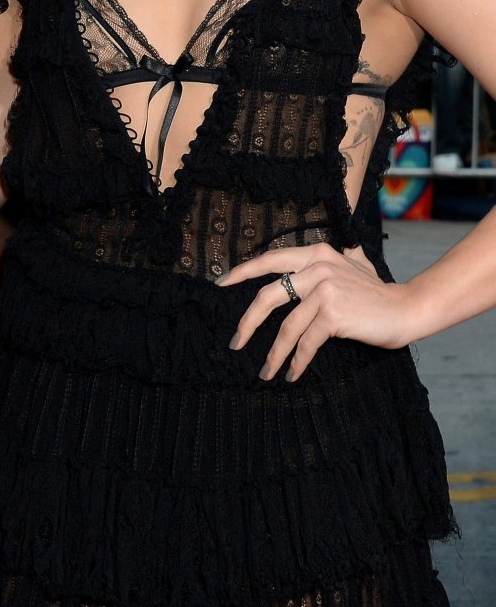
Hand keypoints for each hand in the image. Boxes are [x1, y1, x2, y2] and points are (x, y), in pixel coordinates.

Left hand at [218, 243, 416, 381]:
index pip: (270, 260)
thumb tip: (298, 266)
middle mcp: (317, 267)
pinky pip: (306, 342)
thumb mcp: (350, 265)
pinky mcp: (334, 315)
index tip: (221, 285)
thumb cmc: (376, 292)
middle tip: (235, 342)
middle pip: (268, 296)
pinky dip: (296, 361)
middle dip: (247, 322)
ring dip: (273, 353)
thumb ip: (325, 261)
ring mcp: (325, 290)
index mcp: (315, 253)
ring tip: (264, 371)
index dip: (242, 272)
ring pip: (286, 326)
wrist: (407, 309)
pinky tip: (290, 374)